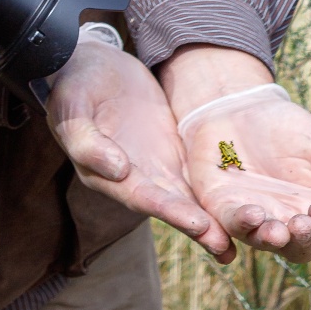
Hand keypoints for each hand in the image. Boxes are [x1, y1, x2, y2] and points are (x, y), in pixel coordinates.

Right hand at [46, 42, 233, 260]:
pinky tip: (238, 207)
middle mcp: (130, 178)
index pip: (139, 196)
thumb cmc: (73, 84)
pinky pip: (193, 174)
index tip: (195, 223)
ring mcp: (152, 165)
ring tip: (236, 245)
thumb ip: (87, 140)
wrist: (89, 62)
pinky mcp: (169, 150)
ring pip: (184, 198)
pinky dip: (213, 193)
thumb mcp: (71, 107)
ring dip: (208, 220)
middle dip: (196, 226)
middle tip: (224, 247)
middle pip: (167, 205)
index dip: (168, 210)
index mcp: (103, 173)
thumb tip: (117, 170)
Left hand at [179, 93, 310, 262]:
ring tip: (275, 228)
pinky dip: (240, 226)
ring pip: (265, 242)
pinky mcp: (225, 207)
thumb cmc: (289, 127)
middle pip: (301, 248)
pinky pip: (232, 225)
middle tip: (302, 221)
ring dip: (270, 239)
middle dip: (302, 240)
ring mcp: (257, 218)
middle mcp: (288, 220)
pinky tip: (251, 214)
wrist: (242, 104)